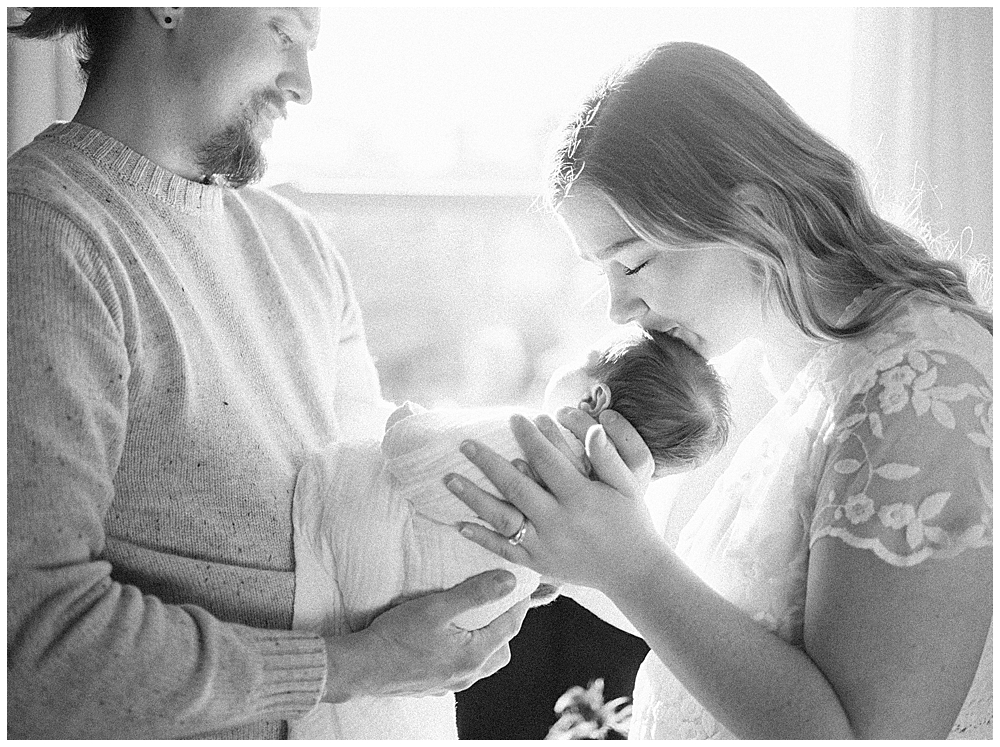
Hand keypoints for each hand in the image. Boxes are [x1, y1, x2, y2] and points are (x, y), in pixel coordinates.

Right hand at [322, 569, 528, 701]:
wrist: (361, 667)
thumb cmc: (397, 636)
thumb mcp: (437, 607)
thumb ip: (475, 593)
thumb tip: (508, 582)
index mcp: (474, 655)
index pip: (510, 627)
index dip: (519, 605)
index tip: (523, 588)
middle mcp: (467, 674)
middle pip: (502, 649)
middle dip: (505, 626)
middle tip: (500, 603)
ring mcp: (451, 683)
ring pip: (483, 661)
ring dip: (486, 640)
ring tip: (475, 618)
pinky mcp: (435, 684)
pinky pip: (463, 668)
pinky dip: (466, 650)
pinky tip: (451, 637)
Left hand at [445, 411, 660, 591]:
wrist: (631, 569)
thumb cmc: (630, 519)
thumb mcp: (628, 485)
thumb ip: (608, 456)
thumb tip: (594, 427)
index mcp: (581, 497)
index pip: (548, 461)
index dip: (530, 438)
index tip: (515, 417)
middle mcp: (559, 521)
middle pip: (516, 487)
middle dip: (488, 463)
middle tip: (465, 442)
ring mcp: (546, 544)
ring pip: (502, 519)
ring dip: (473, 498)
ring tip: (449, 478)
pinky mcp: (538, 563)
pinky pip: (504, 549)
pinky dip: (481, 537)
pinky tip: (459, 523)